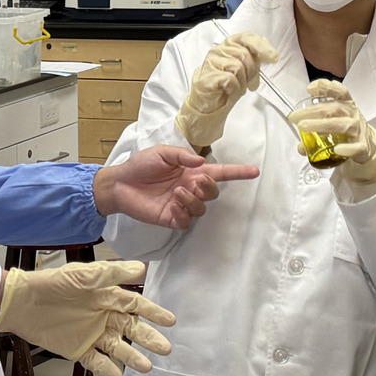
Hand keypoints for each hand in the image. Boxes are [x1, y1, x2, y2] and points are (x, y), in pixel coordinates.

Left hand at [0, 261, 174, 375]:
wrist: (22, 302)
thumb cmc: (54, 284)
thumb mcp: (84, 275)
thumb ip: (113, 273)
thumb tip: (143, 268)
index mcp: (107, 296)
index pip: (136, 305)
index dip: (153, 313)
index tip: (170, 321)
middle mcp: (104, 316)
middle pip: (131, 329)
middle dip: (148, 338)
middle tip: (165, 348)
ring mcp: (92, 334)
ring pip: (118, 348)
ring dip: (132, 356)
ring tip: (146, 367)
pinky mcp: (78, 350)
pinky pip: (96, 362)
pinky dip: (107, 369)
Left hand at [93, 144, 259, 229]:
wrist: (120, 183)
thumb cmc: (141, 166)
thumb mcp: (161, 153)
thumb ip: (182, 155)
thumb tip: (201, 162)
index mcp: (191, 172)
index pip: (220, 173)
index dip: (238, 173)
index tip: (255, 172)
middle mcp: (190, 189)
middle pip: (213, 193)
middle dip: (208, 188)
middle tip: (193, 182)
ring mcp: (181, 205)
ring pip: (201, 208)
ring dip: (192, 200)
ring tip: (176, 193)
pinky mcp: (171, 218)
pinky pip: (186, 222)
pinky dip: (183, 214)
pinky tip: (173, 205)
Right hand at [174, 32, 277, 154]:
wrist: (210, 104)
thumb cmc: (227, 86)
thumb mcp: (246, 70)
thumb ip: (255, 59)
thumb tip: (270, 54)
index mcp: (230, 45)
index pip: (246, 37)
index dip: (261, 46)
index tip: (273, 57)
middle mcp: (219, 50)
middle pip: (244, 54)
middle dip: (252, 72)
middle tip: (251, 84)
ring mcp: (211, 62)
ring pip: (237, 67)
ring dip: (242, 82)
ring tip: (237, 89)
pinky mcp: (208, 75)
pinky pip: (230, 79)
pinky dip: (234, 88)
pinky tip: (229, 91)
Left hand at [285, 79, 375, 185]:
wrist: (370, 148)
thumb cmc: (349, 132)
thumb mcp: (335, 124)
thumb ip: (316, 131)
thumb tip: (301, 146)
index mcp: (348, 106)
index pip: (340, 92)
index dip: (326, 87)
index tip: (310, 88)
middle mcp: (353, 115)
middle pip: (334, 108)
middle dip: (312, 111)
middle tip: (294, 117)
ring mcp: (359, 131)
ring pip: (341, 125)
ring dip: (321, 125)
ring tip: (303, 127)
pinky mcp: (363, 148)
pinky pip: (356, 147)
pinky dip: (347, 148)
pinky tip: (336, 149)